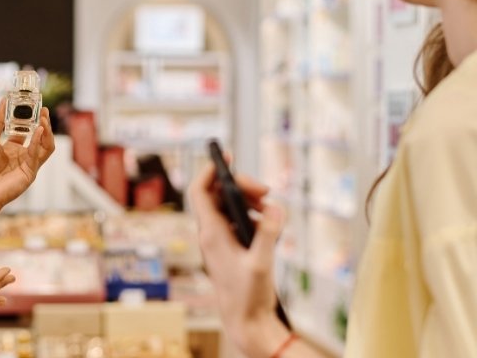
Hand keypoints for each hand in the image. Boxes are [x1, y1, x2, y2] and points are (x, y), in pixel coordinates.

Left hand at [0, 99, 55, 212]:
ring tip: (44, 118)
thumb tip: (3, 102)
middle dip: (43, 123)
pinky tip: (38, 131)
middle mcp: (23, 155)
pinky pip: (38, 155)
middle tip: (43, 109)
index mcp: (13, 147)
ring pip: (46, 146)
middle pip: (40, 137)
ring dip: (46, 132)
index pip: (27, 130)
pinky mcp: (31, 172)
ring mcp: (29, 164)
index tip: (32, 105)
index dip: (31, 118)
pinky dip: (39, 142)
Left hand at [188, 160, 291, 357]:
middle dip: (241, 186)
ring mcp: (220, 241)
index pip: (200, 192)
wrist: (246, 321)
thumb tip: (276, 208)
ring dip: (249, 200)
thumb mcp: (261, 263)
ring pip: (229, 207)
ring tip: (270, 207)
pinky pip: (237, 221)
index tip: (226, 156)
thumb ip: (269, 234)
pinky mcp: (230, 248)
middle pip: (218, 195)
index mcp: (212, 233)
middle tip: (266, 190)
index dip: (210, 170)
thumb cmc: (248, 295)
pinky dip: (253, 215)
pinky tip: (269, 224)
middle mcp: (212, 234)